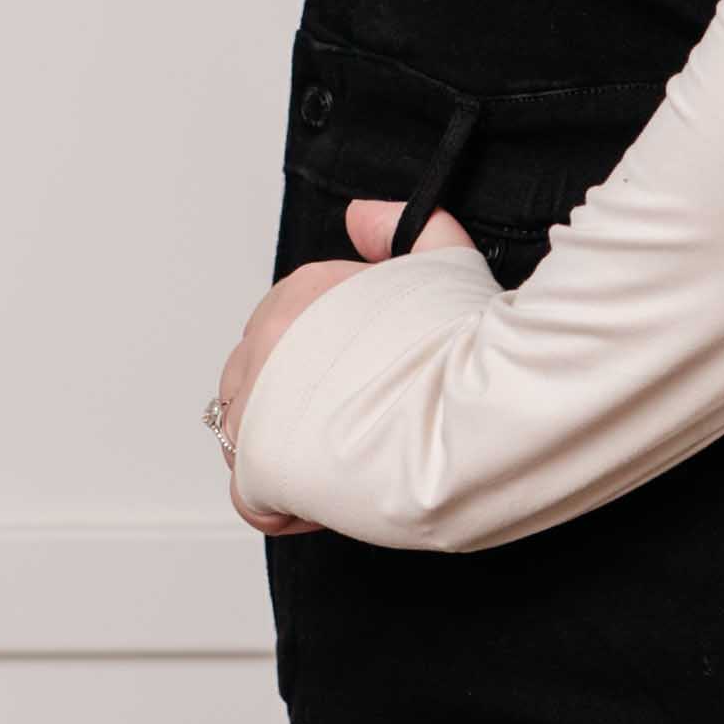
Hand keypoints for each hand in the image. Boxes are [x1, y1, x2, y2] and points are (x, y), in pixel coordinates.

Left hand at [216, 196, 484, 531]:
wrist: (478, 412)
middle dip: (292, 407)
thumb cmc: (470, 349)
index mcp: (302, 296)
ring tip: (338, 469)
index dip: (319, 366)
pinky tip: (322, 506)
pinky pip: (251, 498)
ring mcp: (259, 408)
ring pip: (245, 438)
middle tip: (352, 429)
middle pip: (254, 383)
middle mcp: (268, 346)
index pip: (280, 334)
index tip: (359, 387)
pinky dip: (282, 506)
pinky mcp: (263, 469)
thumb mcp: (445, 258)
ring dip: (284, 454)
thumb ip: (403, 228)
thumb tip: (365, 217)